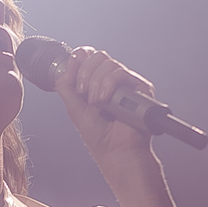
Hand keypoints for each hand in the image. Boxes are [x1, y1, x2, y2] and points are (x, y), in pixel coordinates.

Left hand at [55, 46, 155, 163]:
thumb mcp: (73, 107)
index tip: (74, 74)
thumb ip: (66, 84)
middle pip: (98, 56)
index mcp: (97, 82)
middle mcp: (113, 80)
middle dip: (85, 73)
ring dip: (96, 83)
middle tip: (84, 94)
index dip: (80, 59)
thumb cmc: (98, 135)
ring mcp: (127, 83)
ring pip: (108, 63)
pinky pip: (121, 73)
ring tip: (97, 102)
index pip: (89, 56)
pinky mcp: (140, 88)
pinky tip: (106, 100)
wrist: (115, 150)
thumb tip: (71, 59)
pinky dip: (108, 85)